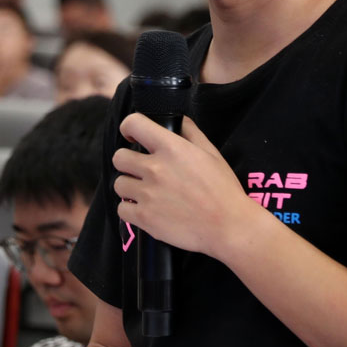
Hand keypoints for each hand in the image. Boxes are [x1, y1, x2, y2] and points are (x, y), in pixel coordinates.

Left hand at [113, 114, 259, 260]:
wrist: (227, 226)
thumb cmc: (222, 189)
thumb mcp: (211, 152)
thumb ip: (190, 132)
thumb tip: (175, 121)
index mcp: (172, 148)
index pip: (133, 124)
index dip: (128, 128)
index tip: (133, 137)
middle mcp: (155, 168)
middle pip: (119, 157)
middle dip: (129, 162)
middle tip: (142, 170)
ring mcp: (148, 194)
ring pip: (118, 184)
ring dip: (130, 187)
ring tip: (147, 193)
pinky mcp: (144, 218)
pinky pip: (121, 209)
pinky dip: (131, 210)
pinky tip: (146, 209)